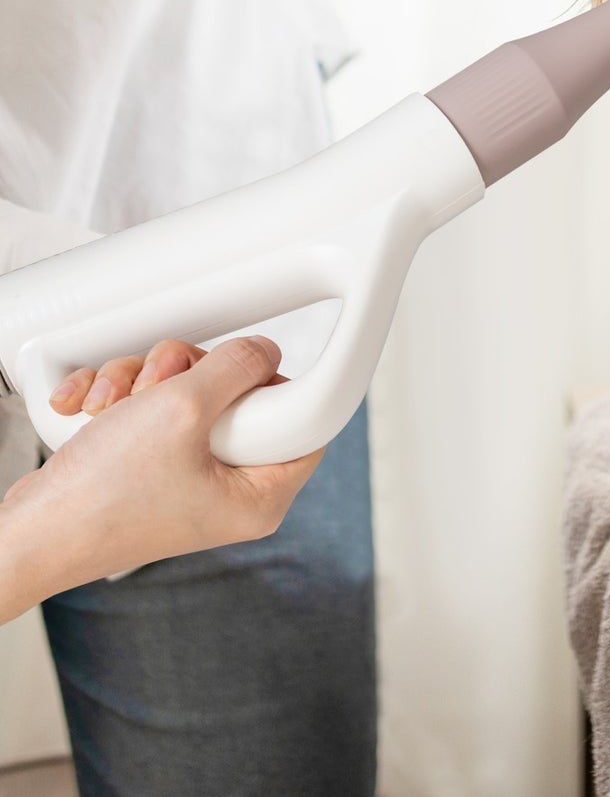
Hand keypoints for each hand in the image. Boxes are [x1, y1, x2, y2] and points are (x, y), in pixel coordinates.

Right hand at [0, 336, 323, 620]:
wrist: (25, 534)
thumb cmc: (98, 499)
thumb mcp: (181, 410)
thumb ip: (234, 369)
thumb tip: (264, 351)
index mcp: (258, 496)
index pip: (304, 423)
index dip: (272, 384)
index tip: (240, 368)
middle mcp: (227, 490)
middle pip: (238, 398)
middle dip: (190, 375)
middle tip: (162, 382)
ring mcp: (187, 477)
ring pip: (189, 395)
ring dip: (145, 381)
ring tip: (114, 401)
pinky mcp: (151, 467)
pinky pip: (151, 410)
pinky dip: (119, 399)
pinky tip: (90, 408)